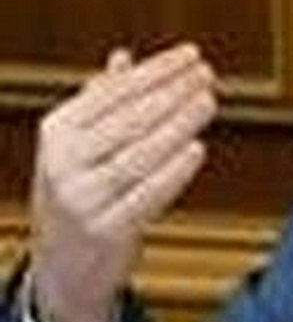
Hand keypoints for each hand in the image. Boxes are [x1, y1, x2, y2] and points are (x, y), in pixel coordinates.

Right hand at [29, 43, 217, 321]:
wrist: (64, 266)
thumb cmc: (81, 193)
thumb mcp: (79, 145)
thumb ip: (102, 102)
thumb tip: (124, 57)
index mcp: (57, 132)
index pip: (113, 92)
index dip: (156, 71)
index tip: (191, 55)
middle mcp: (63, 163)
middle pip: (127, 120)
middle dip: (172, 94)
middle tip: (207, 76)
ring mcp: (82, 198)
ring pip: (138, 155)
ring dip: (178, 126)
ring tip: (207, 103)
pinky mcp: (106, 231)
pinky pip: (146, 195)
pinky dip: (174, 171)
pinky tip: (197, 149)